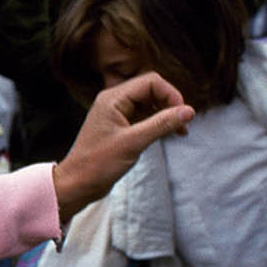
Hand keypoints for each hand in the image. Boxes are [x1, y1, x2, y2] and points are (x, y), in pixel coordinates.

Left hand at [50, 71, 195, 220]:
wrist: (78, 184)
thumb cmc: (98, 164)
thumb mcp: (133, 143)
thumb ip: (161, 124)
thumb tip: (188, 111)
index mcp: (113, 98)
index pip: (151, 82)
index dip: (171, 94)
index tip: (183, 115)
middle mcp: (114, 101)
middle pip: (151, 91)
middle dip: (170, 104)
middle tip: (183, 125)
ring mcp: (117, 114)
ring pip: (149, 104)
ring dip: (166, 115)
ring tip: (179, 132)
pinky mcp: (120, 127)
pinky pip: (144, 117)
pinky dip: (157, 123)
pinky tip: (167, 135)